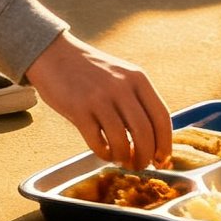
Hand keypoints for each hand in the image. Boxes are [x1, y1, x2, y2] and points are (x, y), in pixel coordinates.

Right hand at [25, 32, 171, 169]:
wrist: (55, 55)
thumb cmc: (90, 71)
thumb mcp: (121, 76)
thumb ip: (137, 101)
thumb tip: (154, 140)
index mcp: (138, 78)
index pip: (162, 117)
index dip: (165, 144)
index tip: (162, 160)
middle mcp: (122, 87)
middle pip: (145, 133)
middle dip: (145, 157)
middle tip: (140, 165)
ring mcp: (100, 98)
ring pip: (122, 142)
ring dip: (123, 158)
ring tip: (120, 159)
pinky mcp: (79, 109)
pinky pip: (97, 142)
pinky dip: (103, 154)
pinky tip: (103, 151)